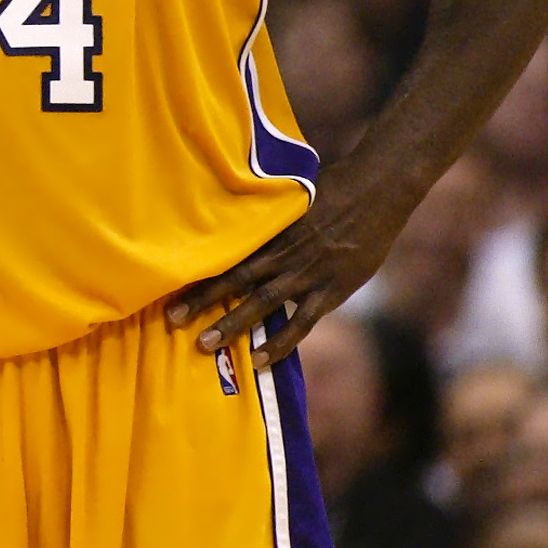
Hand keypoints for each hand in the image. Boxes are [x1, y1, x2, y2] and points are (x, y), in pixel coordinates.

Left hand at [166, 167, 414, 368]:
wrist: (377, 190)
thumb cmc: (333, 186)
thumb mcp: (291, 195)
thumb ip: (268, 213)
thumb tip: (237, 213)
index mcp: (270, 228)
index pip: (227, 252)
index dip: (200, 268)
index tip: (171, 280)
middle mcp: (283, 252)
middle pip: (236, 279)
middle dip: (202, 300)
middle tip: (172, 318)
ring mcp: (308, 273)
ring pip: (262, 303)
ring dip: (232, 324)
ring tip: (204, 344)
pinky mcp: (332, 290)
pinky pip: (302, 323)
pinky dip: (280, 343)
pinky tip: (259, 360)